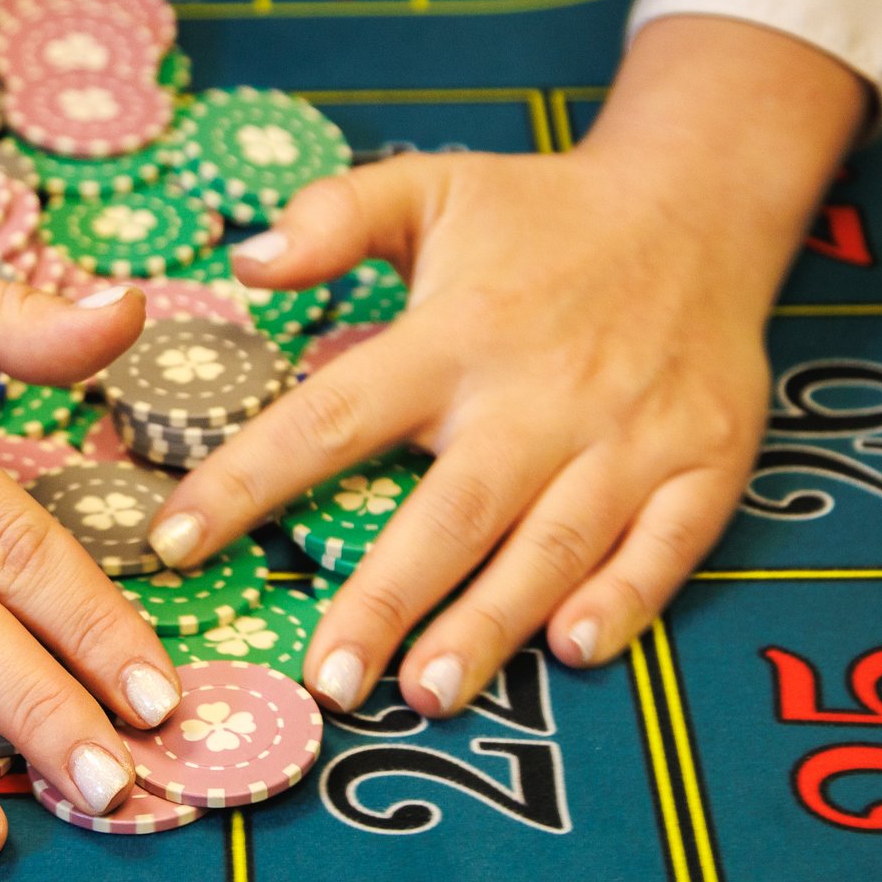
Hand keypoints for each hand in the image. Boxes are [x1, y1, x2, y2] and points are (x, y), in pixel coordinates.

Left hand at [142, 16, 864, 717]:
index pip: (332, 416)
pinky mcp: (705, 463)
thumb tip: (240, 262)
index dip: (247, 480)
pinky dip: (625, 600)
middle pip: (450, 511)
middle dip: (387, 602)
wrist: (702, 203)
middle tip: (327, 682)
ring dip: (492, 623)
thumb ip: (334, 219)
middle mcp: (538, 396)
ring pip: (552, 545)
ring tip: (429, 695)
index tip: (176, 543)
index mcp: (457, 334)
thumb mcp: (431, 187)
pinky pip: (665, 546)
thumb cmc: (543, 211)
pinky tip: (575, 651)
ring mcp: (629, 436)